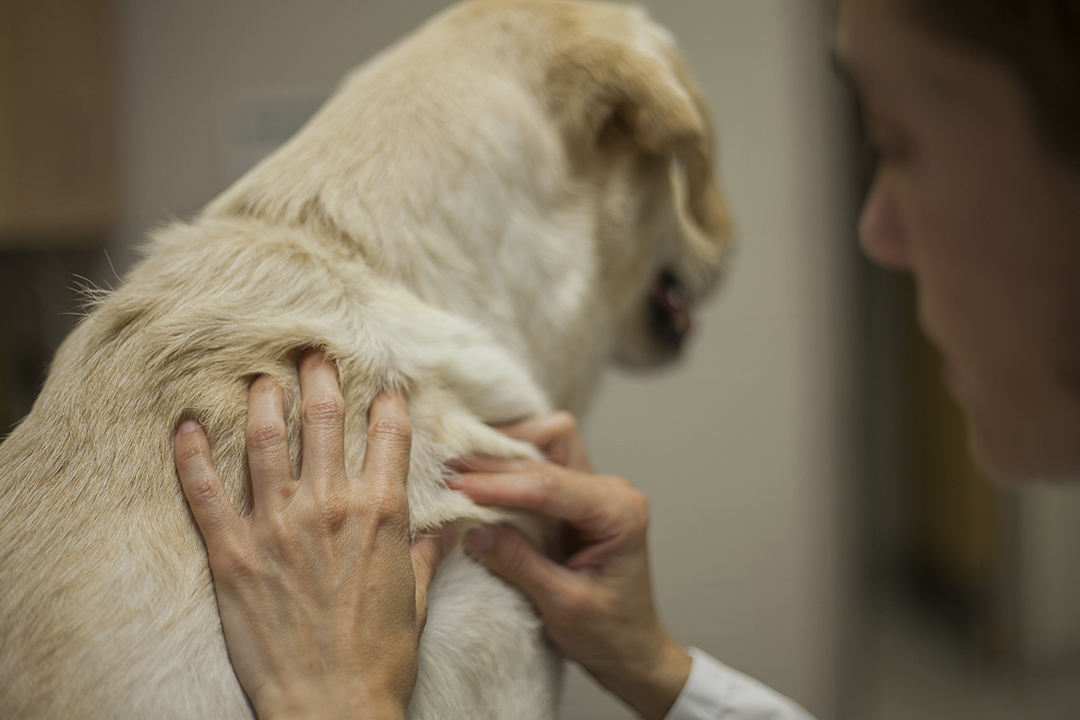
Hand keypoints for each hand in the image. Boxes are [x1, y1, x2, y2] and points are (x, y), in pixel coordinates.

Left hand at [174, 349, 447, 719]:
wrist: (330, 707)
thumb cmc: (381, 659)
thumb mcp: (417, 601)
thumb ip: (425, 556)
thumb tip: (442, 533)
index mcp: (381, 513)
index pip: (388, 435)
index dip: (387, 403)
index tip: (383, 386)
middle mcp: (329, 506)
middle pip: (323, 420)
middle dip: (319, 378)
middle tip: (312, 353)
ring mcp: (276, 525)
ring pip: (265, 439)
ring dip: (262, 400)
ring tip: (260, 377)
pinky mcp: (232, 553)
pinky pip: (205, 490)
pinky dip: (192, 453)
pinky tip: (186, 425)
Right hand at [447, 413, 690, 719]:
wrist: (632, 650)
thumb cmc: (611, 633)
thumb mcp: (564, 605)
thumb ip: (520, 564)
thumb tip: (473, 530)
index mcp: (619, 512)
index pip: (550, 484)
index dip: (500, 484)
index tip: (457, 487)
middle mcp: (609, 490)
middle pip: (549, 446)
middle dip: (495, 459)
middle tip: (446, 472)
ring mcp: (592, 489)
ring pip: (544, 443)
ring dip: (502, 451)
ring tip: (459, 470)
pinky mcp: (573, 497)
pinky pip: (539, 464)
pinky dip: (507, 466)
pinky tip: (479, 478)